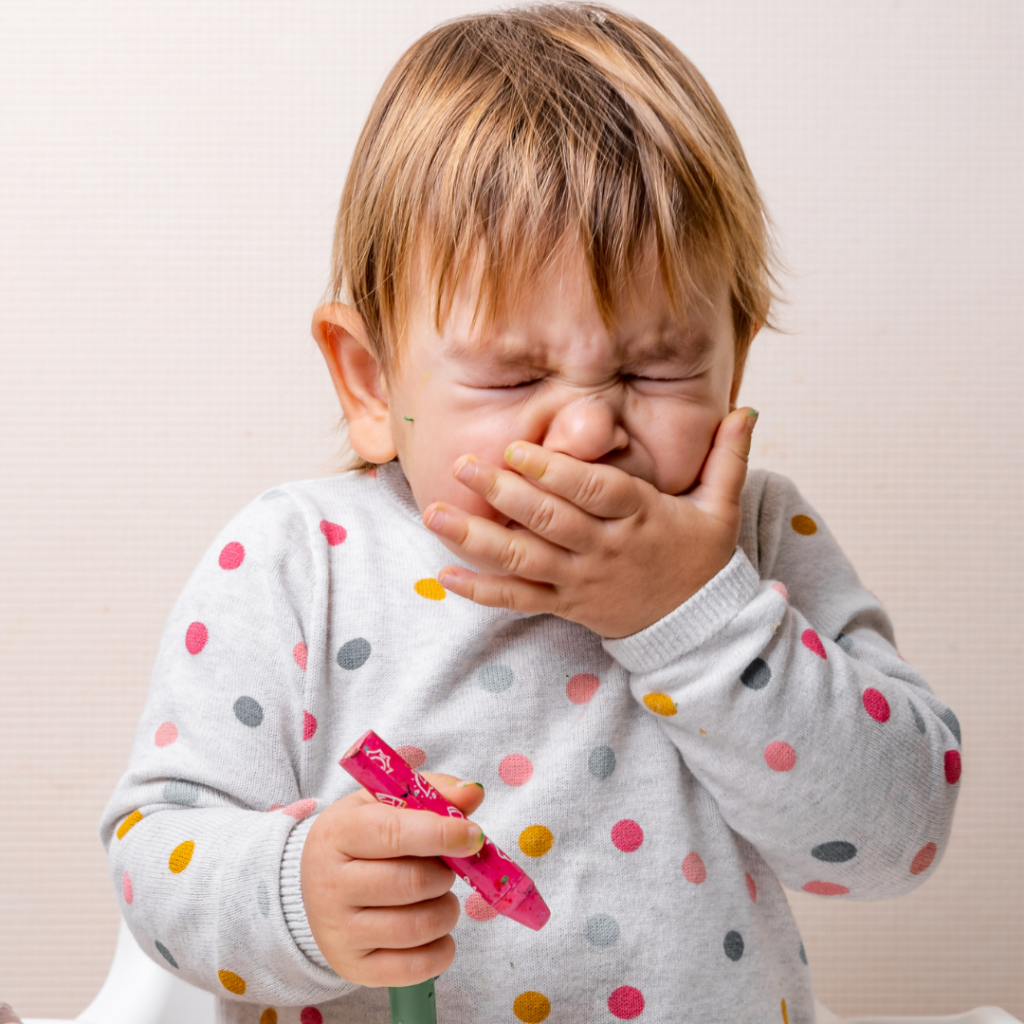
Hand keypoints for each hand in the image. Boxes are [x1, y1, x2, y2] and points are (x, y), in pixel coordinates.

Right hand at [302, 774, 485, 986]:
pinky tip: (436, 931)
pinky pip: (416, 968)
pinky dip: (442, 950)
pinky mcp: (353, 968)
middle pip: (413, 883)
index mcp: (337, 834)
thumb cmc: (362, 838)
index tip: (473, 835)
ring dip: (446, 909)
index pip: (394, 833)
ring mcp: (338, 932)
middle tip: (446, 869)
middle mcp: (329, 884)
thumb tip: (473, 794)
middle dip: (445, 875)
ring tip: (438, 897)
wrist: (318, 885)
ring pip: (419, 926)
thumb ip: (432, 793)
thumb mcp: (386, 803)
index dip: (441, 834)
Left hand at [424, 407, 757, 637]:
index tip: (519, 451)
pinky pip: (519, 600)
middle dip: (503, 493)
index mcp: (640, 517)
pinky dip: (481, 590)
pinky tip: (445, 575)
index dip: (555, 473)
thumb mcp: (723, 507)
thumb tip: (747, 410)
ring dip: (476, 538)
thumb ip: (727, 457)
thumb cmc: (703, 559)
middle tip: (462, 465)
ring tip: (434, 514)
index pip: (593, 492)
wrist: (699, 628)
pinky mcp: (565, 605)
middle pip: (549, 521)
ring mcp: (581, 581)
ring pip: (523, 560)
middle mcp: (605, 550)